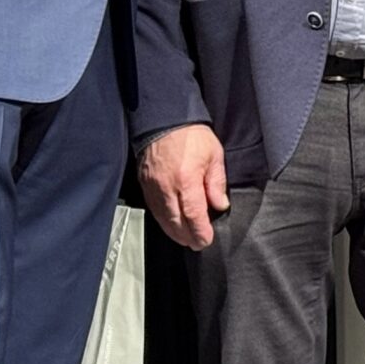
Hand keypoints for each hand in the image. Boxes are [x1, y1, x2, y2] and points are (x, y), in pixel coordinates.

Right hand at [139, 123, 228, 249]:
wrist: (164, 119)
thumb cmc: (192, 135)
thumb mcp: (214, 155)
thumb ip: (216, 183)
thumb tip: (220, 205)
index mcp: (186, 180)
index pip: (193, 215)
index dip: (200, 232)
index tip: (206, 240)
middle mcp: (167, 187)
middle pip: (175, 222)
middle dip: (187, 237)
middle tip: (197, 244)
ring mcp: (153, 187)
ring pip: (162, 218)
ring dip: (174, 232)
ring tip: (185, 239)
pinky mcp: (144, 184)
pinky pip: (153, 208)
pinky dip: (163, 220)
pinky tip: (170, 224)